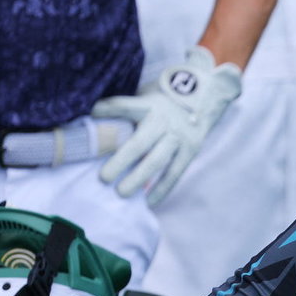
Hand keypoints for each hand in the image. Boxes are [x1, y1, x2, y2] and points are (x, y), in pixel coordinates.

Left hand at [93, 46, 242, 205]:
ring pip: (156, 161)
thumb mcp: (146, 94)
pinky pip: (174, 173)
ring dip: (138, 178)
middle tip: (103, 178)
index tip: (91, 116)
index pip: (123, 106)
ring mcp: (178, 137)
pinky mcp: (190, 150)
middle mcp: (163, 121)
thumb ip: (129, 108)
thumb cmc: (166, 98)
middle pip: (138, 144)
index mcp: (148, 104)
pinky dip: (162, 188)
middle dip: (120, 162)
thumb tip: (97, 121)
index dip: (106, 110)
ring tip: (121, 193)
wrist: (204, 97)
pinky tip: (149, 201)